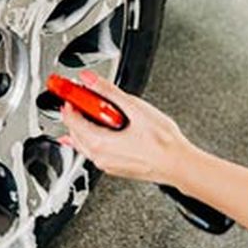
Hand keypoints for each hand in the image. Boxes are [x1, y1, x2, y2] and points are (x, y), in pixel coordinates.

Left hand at [57, 69, 193, 186]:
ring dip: (85, 126)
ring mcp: (106, 164)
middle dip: (76, 113)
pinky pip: (95, 151)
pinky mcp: (115, 167)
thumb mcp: (135, 108)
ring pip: (84, 143)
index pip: (70, 119)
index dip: (69, 101)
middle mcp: (98, 156)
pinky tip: (106, 130)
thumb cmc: (162, 142)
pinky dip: (95, 138)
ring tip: (97, 111)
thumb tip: (90, 79)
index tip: (71, 90)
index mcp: (99, 142)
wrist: (178, 164)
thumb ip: (108, 91)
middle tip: (84, 97)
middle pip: (74, 132)